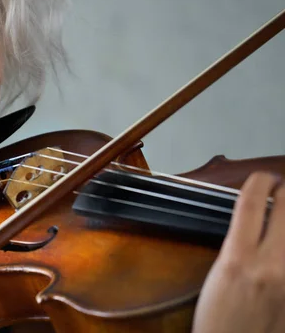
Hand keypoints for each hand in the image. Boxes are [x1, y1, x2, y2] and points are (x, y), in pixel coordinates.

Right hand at [193, 172, 284, 332]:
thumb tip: (255, 224)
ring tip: (284, 211)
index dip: (258, 182)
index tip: (262, 176)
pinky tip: (282, 242)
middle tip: (281, 188)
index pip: (251, 204)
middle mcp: (270, 266)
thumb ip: (238, 248)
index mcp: (238, 259)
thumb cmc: (218, 321)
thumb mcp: (218, 277)